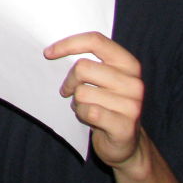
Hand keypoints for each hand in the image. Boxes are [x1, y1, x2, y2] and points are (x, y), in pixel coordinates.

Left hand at [45, 32, 144, 169]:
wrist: (126, 142)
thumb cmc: (107, 104)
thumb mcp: (103, 78)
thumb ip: (89, 62)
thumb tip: (53, 50)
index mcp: (129, 64)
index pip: (96, 41)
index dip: (68, 44)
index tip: (48, 53)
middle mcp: (134, 82)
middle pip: (83, 67)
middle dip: (69, 81)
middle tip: (68, 91)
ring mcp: (132, 105)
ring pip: (82, 92)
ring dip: (76, 101)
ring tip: (86, 107)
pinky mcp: (124, 126)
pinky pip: (88, 111)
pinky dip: (81, 114)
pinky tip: (89, 118)